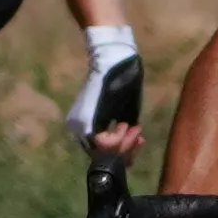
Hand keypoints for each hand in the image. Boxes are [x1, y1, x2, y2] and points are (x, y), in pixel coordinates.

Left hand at [76, 28, 152, 152]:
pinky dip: (117, 138)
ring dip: (123, 145)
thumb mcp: (124, 113)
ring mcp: (79, 128)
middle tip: (140, 138)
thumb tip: (129, 151)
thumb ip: (123, 133)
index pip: (104, 152)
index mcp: (85, 127)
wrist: (116, 62)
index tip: (140, 140)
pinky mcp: (84, 124)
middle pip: (103, 155)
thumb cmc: (122, 83)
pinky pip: (102, 144)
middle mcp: (77, 131)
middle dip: (125, 150)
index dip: (124, 151)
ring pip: (102, 152)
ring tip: (135, 130)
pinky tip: (125, 125)